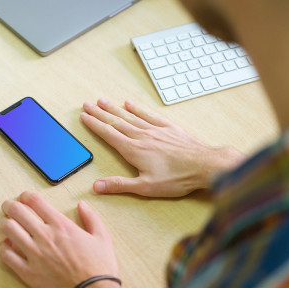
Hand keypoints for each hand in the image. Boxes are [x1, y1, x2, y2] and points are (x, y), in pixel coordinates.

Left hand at [0, 191, 125, 287]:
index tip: (24, 197)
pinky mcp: (27, 272)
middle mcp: (44, 236)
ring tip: (6, 224)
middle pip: (17, 211)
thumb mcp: (102, 237)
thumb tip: (82, 205)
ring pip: (8, 229)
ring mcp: (34, 254)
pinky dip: (3, 247)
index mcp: (61, 225)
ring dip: (4, 223)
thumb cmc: (99, 268)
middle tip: (8, 207)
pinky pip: (6, 255)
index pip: (34, 201)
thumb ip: (91, 217)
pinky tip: (7, 246)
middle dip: (10, 205)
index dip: (25, 196)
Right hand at [81, 99, 243, 196]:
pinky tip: (129, 103)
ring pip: (129, 116)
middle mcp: (141, 136)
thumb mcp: (145, 187)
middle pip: (115, 121)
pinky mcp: (168, 128)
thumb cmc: (177, 178)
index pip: (108, 134)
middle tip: (87, 104)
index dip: (94, 125)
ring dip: (114, 108)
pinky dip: (137, 108)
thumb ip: (119, 185)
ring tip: (102, 101)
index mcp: (133, 150)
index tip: (84, 117)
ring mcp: (155, 130)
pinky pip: (148, 115)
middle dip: (99, 113)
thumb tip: (97, 186)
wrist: (204, 165)